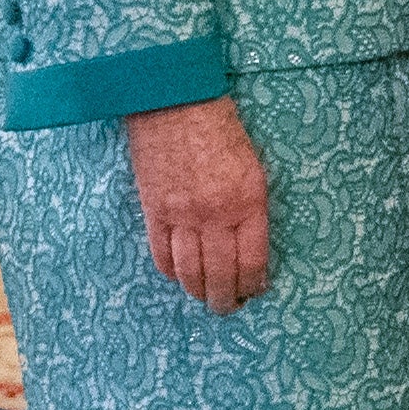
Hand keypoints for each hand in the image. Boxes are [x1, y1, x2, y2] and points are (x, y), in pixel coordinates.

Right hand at [127, 94, 271, 311]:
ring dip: (198, 291)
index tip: (254, 291)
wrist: (175, 101)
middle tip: (228, 307)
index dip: (254, 283)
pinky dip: (171, 272)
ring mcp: (181, 214)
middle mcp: (216, 214)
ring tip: (204, 298)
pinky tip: (178, 277)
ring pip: (190, 271)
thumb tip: (247, 243)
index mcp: (248, 201)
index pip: (253, 260)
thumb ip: (250, 206)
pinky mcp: (153, 210)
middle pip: (221, 273)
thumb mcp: (253, 166)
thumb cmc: (221, 128)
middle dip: (226, 298)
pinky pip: (161, 254)